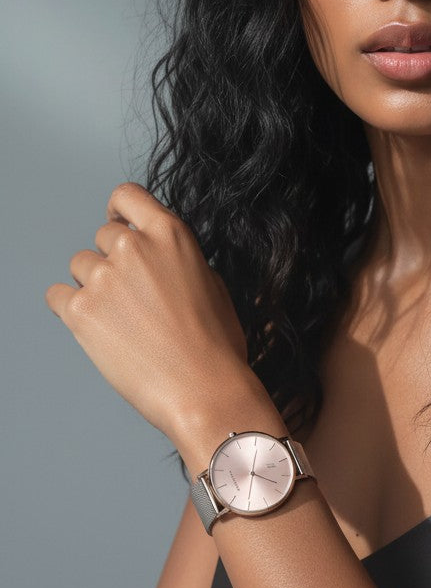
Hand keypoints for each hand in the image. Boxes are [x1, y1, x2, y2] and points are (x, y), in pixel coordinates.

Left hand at [44, 182, 252, 441]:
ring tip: (122, 320)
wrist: (203, 390)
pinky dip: (71, 309)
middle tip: (132, 295)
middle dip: (114, 260)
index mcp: (170, 235)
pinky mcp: (80, 311)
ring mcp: (104, 278)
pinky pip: (58, 296)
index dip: (120, 211)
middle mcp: (134, 248)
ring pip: (81, 266)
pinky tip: (98, 328)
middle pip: (104, 236)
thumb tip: (158, 258)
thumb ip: (177, 259)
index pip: (127, 196)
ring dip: (94, 286)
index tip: (119, 224)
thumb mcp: (211, 283)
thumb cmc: (216, 346)